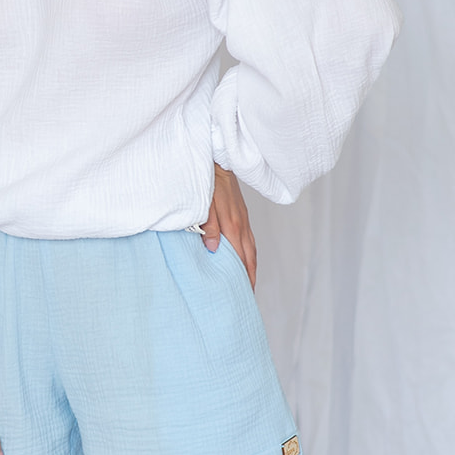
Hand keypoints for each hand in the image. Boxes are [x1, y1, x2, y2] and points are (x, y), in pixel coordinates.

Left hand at [199, 163, 256, 288]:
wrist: (218, 159)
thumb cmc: (207, 182)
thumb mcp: (203, 204)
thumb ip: (208, 226)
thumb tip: (212, 249)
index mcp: (232, 225)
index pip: (240, 258)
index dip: (242, 276)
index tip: (242, 293)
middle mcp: (241, 224)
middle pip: (249, 257)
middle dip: (249, 277)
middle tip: (247, 296)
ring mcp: (243, 219)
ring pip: (251, 248)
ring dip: (251, 267)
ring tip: (249, 282)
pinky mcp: (242, 213)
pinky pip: (249, 238)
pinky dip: (249, 253)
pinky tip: (245, 258)